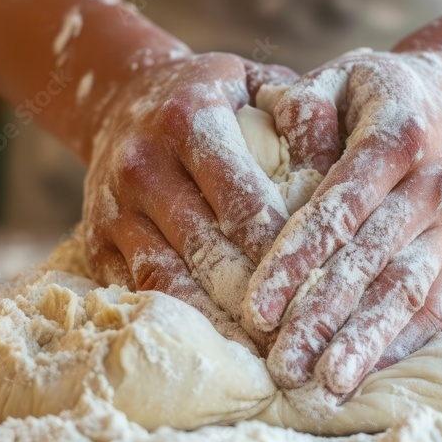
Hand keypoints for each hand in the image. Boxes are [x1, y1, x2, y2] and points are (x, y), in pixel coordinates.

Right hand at [83, 52, 296, 352]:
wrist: (122, 99)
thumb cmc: (216, 96)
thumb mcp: (259, 84)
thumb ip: (304, 115)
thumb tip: (345, 169)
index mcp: (189, 118)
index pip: (243, 199)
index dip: (284, 250)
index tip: (326, 289)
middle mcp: (142, 163)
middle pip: (207, 249)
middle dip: (258, 299)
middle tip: (305, 339)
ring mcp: (113, 208)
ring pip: (169, 280)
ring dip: (220, 322)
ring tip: (268, 358)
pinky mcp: (96, 242)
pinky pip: (142, 293)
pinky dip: (184, 322)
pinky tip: (224, 349)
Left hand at [244, 49, 441, 398]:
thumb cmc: (374, 96)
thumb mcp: (338, 77)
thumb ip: (304, 109)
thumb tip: (290, 166)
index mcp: (400, 135)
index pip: (340, 207)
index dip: (297, 260)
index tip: (256, 307)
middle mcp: (437, 184)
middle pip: (374, 261)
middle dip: (324, 317)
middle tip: (282, 366)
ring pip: (408, 292)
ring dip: (364, 343)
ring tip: (324, 386)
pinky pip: (437, 308)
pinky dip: (402, 344)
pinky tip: (366, 375)